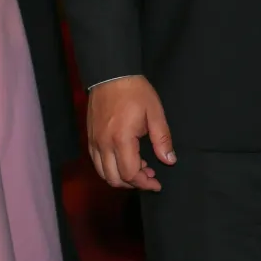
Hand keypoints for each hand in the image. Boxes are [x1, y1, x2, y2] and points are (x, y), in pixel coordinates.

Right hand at [86, 76, 174, 190]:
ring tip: (140, 169)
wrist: (112, 76)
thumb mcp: (156, 114)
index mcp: (121, 139)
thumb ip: (162, 139)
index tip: (157, 184)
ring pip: (103, 173)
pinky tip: (125, 160)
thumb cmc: (136, 93)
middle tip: (150, 176)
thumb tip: (169, 161)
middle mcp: (103, 145)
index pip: (129, 173)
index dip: (144, 183)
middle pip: (114, 178)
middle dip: (133, 183)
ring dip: (120, 177)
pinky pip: (97, 162)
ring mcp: (94, 142)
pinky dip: (110, 169)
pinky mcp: (90, 138)